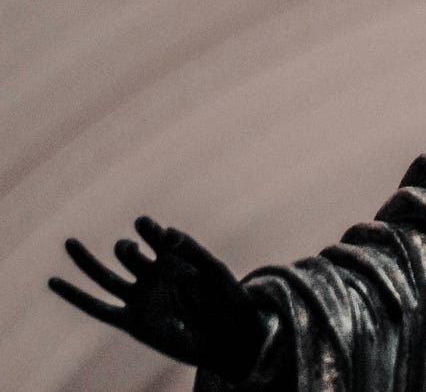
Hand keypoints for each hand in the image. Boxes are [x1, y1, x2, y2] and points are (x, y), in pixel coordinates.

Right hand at [48, 216, 267, 380]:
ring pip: (106, 277)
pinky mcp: (132, 321)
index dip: (148, 229)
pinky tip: (55, 281)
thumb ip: (191, 249)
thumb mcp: (214, 270)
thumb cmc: (229, 300)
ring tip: (70, 242)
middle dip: (125, 249)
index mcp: (175, 258)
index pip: (155, 236)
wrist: (231, 337)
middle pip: (128, 255)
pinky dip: (76, 297)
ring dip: (87, 261)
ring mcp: (141, 298)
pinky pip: (99, 308)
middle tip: (130, 250)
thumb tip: (167, 230)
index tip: (149, 227)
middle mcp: (153, 275)